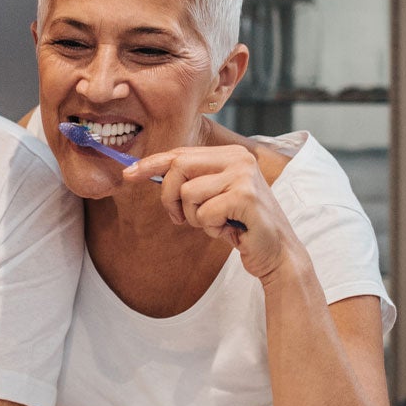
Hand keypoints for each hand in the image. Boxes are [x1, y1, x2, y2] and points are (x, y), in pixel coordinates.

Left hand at [125, 144, 306, 283]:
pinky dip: (210, 228)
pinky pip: (204, 213)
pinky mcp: (245, 197)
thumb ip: (190, 182)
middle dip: (169, 197)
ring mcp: (243, 176)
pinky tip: (228, 230)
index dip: (151, 163)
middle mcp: (238, 159)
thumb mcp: (212, 198)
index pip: (181, 153)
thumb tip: (146, 172)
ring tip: (217, 223)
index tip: (128, 174)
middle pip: (179, 167)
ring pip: (189, 193)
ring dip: (195, 217)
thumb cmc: (240, 225)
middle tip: (180, 218)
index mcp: (229, 154)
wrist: (277, 253)